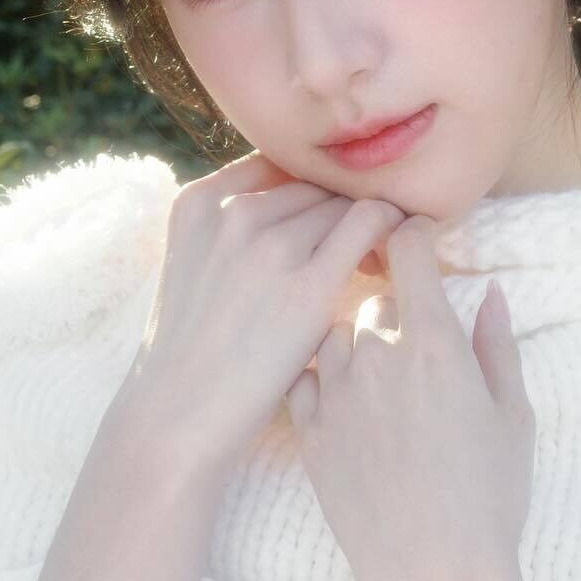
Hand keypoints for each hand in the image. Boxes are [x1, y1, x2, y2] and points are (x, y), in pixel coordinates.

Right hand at [116, 151, 407, 490]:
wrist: (178, 416)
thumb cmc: (192, 352)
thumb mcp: (192, 266)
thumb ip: (229, 228)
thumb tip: (294, 205)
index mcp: (197, 202)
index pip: (276, 164)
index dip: (308, 188)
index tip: (325, 216)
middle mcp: (233, 213)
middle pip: (314, 185)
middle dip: (338, 209)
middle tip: (358, 243)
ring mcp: (270, 246)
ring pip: (344, 204)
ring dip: (367, 222)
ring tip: (378, 255)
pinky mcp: (308, 285)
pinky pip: (369, 224)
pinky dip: (392, 226)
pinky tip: (402, 250)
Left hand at [284, 214, 536, 580]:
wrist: (433, 574)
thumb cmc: (488, 497)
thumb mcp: (513, 415)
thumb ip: (498, 344)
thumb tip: (489, 293)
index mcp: (431, 341)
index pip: (406, 251)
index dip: (410, 233)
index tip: (417, 236)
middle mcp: (374, 354)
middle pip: (372, 297)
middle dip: (393, 306)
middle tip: (416, 338)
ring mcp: (334, 392)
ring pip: (335, 334)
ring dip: (356, 341)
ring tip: (385, 379)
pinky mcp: (308, 430)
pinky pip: (307, 377)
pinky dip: (324, 376)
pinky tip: (350, 401)